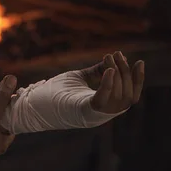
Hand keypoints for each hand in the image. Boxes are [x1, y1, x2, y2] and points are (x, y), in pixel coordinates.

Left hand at [0, 51, 144, 133]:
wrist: (30, 106)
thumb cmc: (51, 92)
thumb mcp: (79, 78)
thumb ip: (96, 72)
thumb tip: (111, 62)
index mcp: (102, 107)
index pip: (129, 97)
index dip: (137, 80)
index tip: (140, 61)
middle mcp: (100, 114)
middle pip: (127, 96)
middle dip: (126, 73)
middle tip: (116, 55)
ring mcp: (92, 116)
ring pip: (119, 98)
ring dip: (118, 75)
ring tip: (109, 57)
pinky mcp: (82, 113)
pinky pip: (102, 101)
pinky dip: (108, 85)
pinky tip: (109, 69)